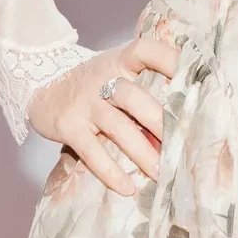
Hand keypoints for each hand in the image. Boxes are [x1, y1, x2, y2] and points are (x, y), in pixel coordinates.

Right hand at [30, 21, 178, 195]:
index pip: (144, 50)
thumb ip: (144, 87)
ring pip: (118, 127)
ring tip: (162, 173)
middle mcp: (102, 79)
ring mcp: (84, 103)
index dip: (169, 59)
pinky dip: (110, 171)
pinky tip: (127, 188)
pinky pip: (92, 151)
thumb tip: (185, 121)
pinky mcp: (69, 126)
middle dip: (160, 122)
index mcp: (119, 62)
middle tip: (183, 145)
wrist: (41, 86)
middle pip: (134, 97)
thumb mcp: (115, 73)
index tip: (195, 75)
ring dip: (142, 152)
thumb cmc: (93, 85)